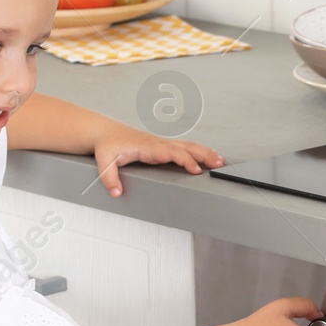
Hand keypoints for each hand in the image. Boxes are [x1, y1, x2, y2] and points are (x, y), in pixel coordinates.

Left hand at [93, 123, 224, 196]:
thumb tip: (117, 192)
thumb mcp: (104, 162)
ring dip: (205, 152)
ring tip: (221, 161)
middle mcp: (158, 144)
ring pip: (188, 146)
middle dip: (203, 155)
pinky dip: (199, 151)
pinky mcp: (163, 146)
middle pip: (186, 147)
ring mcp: (162, 144)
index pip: (171, 152)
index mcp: (148, 147)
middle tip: (219, 164)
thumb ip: (110, 178)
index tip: (196, 170)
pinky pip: (184, 147)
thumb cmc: (107, 145)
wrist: (105, 132)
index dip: (185, 160)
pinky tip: (208, 156)